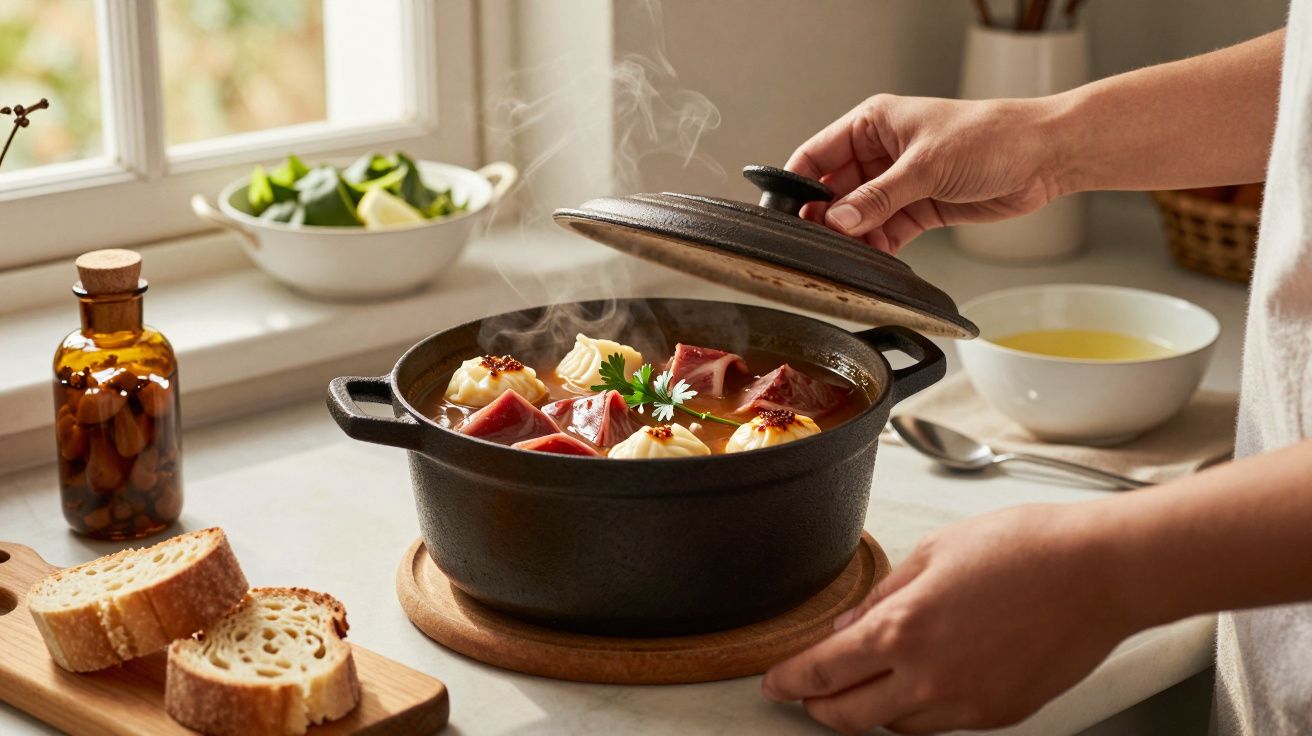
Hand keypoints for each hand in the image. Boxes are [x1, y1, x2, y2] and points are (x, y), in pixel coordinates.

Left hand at [762, 504, 1134, 734]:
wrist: (1099, 572)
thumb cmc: (1025, 548)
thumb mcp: (934, 552)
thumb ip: (884, 595)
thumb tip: (849, 624)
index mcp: (903, 629)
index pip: (824, 671)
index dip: (790, 681)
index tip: (774, 683)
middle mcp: (929, 678)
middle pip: (849, 716)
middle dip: (819, 707)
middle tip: (807, 693)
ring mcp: (966, 703)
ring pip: (896, 727)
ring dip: (872, 710)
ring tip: (868, 683)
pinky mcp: (999, 714)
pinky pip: (942, 725)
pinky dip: (920, 710)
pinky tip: (922, 683)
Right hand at [786, 94, 1067, 252]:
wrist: (1043, 156)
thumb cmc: (991, 136)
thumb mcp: (926, 165)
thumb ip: (879, 197)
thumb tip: (839, 221)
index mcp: (872, 124)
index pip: (816, 155)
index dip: (797, 185)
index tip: (786, 216)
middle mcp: (880, 153)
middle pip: (834, 192)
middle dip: (827, 220)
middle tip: (819, 246)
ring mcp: (898, 183)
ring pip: (858, 217)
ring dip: (853, 238)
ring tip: (846, 258)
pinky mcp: (918, 209)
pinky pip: (884, 233)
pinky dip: (877, 248)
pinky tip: (873, 261)